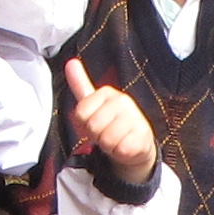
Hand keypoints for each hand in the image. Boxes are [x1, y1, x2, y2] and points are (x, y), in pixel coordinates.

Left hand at [62, 55, 155, 179]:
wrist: (136, 142)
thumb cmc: (111, 124)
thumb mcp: (93, 104)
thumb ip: (80, 84)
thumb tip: (70, 62)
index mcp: (107, 93)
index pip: (80, 113)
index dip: (84, 124)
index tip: (95, 122)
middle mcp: (122, 101)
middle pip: (93, 127)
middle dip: (97, 136)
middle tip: (106, 133)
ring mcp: (135, 117)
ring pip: (107, 140)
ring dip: (109, 146)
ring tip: (116, 140)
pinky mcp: (143, 135)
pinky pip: (121, 149)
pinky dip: (120, 152)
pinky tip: (126, 146)